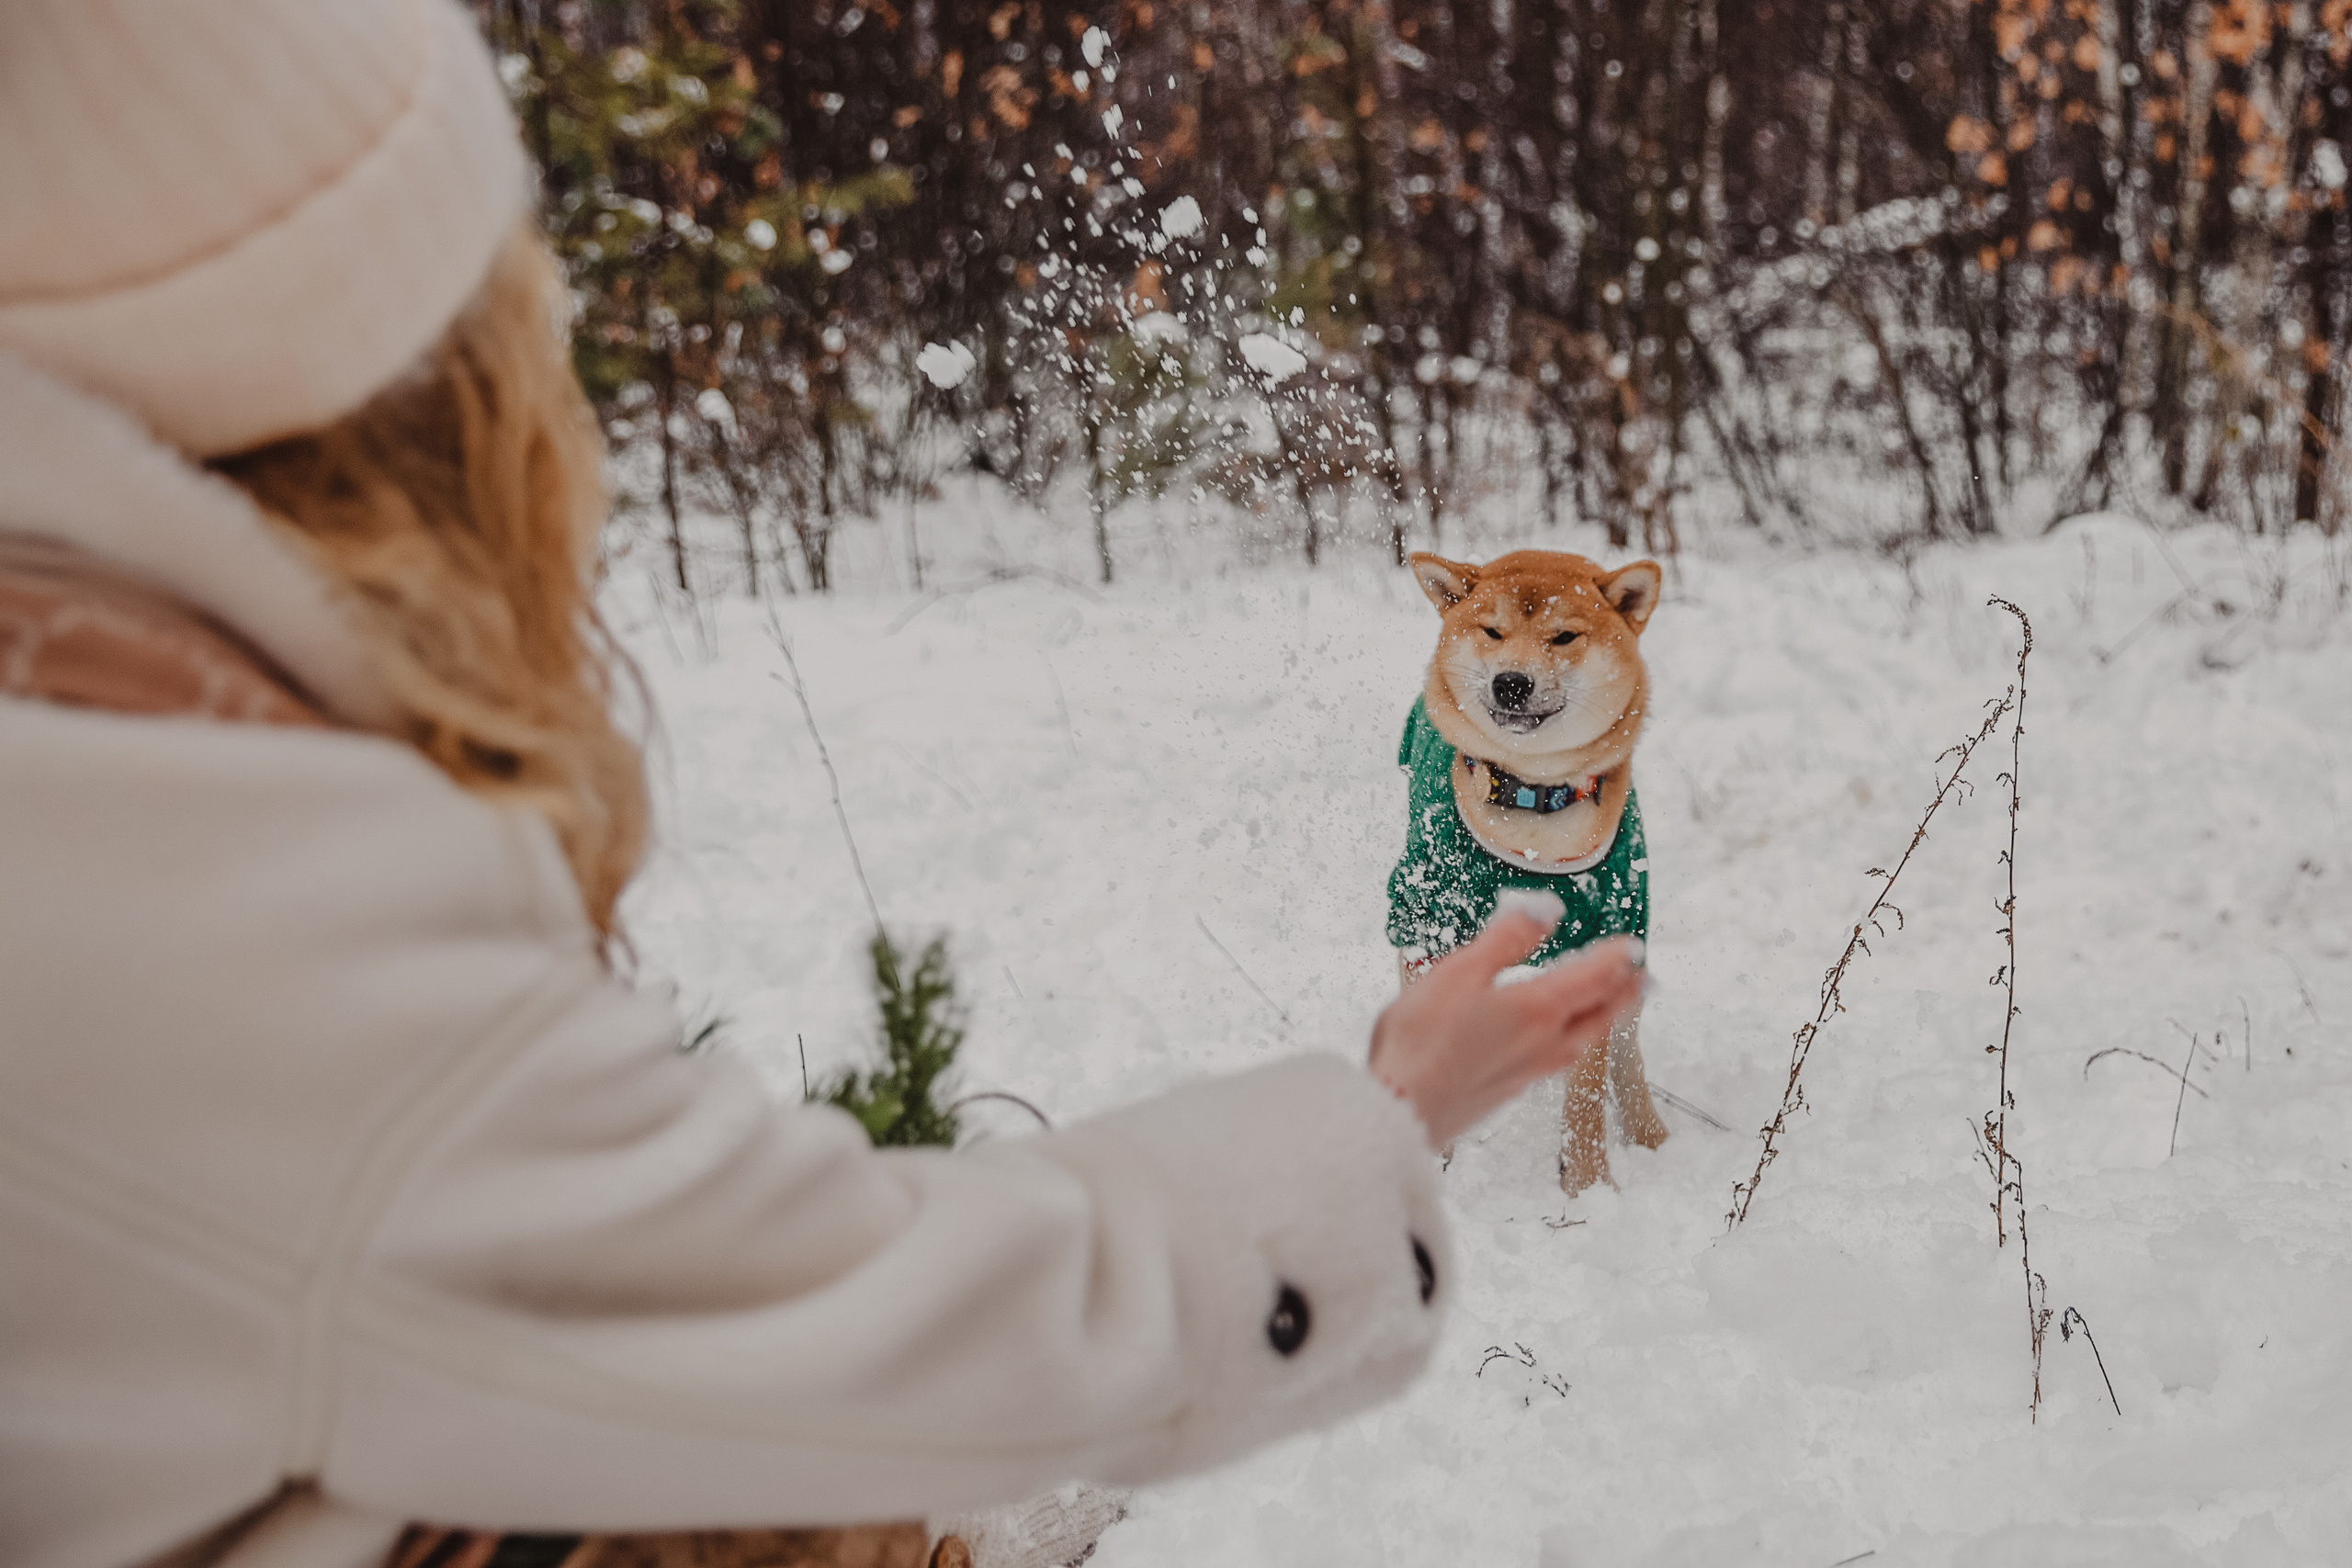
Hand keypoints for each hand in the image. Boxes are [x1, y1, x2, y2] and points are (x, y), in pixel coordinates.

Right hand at [1367, 912, 1645, 1150]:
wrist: (1401, 1113)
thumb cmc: (1423, 1041)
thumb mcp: (1460, 973)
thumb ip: (1505, 941)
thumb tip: (1544, 910)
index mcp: (1537, 1009)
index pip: (1593, 978)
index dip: (1617, 959)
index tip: (1634, 947)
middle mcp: (1544, 1043)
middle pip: (1599, 1014)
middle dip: (1624, 992)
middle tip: (1644, 979)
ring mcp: (1529, 1071)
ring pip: (1583, 1041)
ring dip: (1605, 1019)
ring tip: (1613, 1009)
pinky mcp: (1509, 1091)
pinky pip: (1560, 1060)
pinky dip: (1575, 1041)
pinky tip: (1561, 1044)